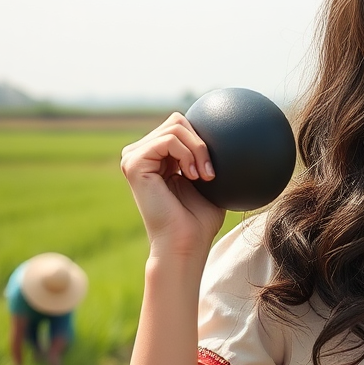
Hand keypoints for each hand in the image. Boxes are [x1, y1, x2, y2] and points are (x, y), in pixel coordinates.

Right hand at [120, 112, 225, 256]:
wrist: (186, 243)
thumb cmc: (199, 220)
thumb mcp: (210, 181)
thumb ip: (209, 158)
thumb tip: (229, 134)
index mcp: (156, 157)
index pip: (180, 125)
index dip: (201, 138)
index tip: (213, 168)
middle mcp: (141, 154)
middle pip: (177, 121)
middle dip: (201, 143)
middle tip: (210, 173)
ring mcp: (134, 158)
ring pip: (175, 127)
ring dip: (198, 149)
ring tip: (204, 176)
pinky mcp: (133, 163)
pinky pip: (168, 140)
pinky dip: (187, 154)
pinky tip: (193, 175)